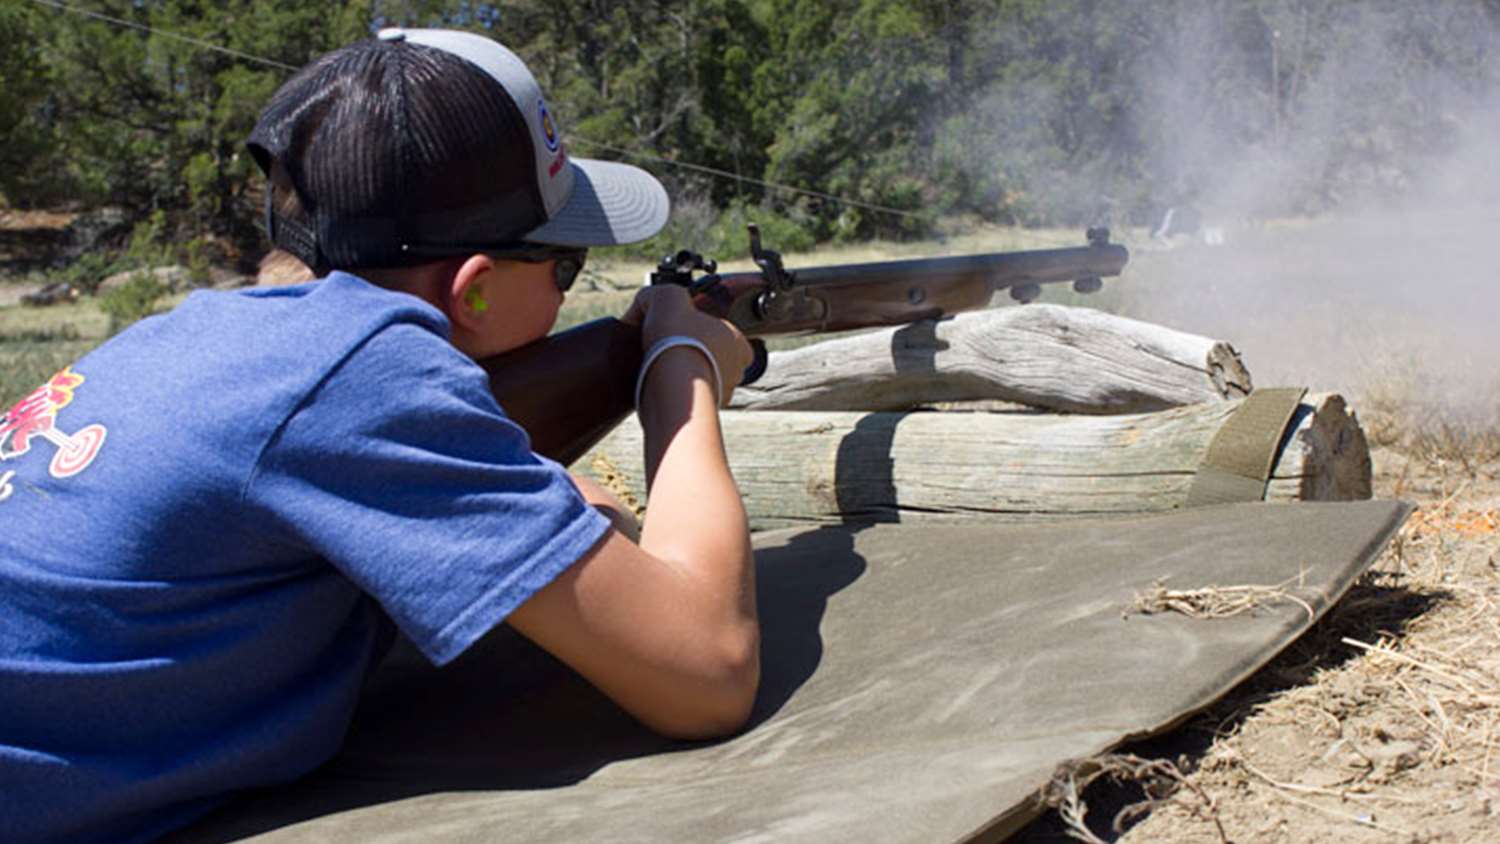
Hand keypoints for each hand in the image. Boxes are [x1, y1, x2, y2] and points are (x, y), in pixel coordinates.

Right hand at [622, 285, 753, 404]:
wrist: (669, 382)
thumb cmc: (677, 338)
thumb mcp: (666, 297)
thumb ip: (660, 294)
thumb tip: (647, 302)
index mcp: (739, 343)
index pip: (731, 336)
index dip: (708, 331)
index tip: (687, 331)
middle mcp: (736, 372)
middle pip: (716, 361)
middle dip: (695, 356)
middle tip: (670, 350)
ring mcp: (721, 395)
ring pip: (704, 384)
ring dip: (686, 379)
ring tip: (660, 371)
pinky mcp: (701, 415)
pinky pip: (689, 404)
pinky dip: (676, 397)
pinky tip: (659, 388)